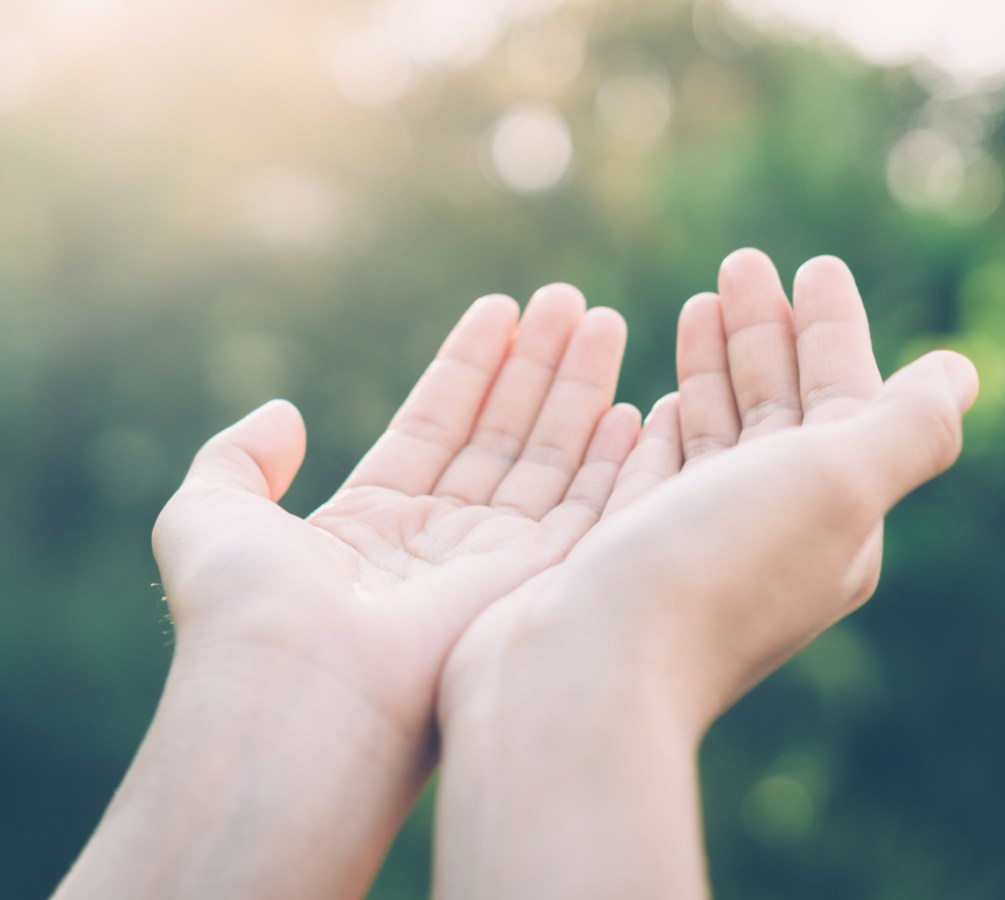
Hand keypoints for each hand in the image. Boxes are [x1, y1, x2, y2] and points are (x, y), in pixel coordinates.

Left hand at [60, 285, 646, 899]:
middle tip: (572, 300)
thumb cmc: (246, 614)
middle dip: (539, 367)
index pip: (435, 423)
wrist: (297, 695)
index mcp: (373, 521)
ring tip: (603, 320)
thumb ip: (240, 457)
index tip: (503, 309)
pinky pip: (589, 510)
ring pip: (549, 459)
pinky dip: (616, 462)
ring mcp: (493, 564)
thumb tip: (282, 412)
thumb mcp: (210, 513)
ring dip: (580, 390)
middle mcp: (440, 541)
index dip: (471, 365)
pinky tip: (634, 406)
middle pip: (502, 433)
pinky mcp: (538, 587)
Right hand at [432, 250, 977, 898]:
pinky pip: (661, 471)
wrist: (584, 678)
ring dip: (716, 366)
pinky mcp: (630, 552)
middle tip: (745, 263)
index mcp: (834, 516)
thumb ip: (906, 429)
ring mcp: (697, 544)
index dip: (834, 332)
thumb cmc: (711, 572)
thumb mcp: (836, 486)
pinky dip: (667, 425)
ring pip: (719, 435)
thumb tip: (961, 373)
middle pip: (780, 410)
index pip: (845, 402)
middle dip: (769, 334)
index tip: (814, 266)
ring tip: (703, 300)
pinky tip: (658, 396)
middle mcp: (771, 532)